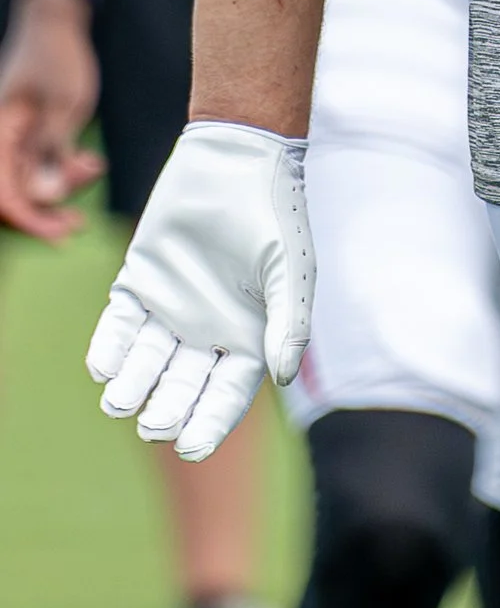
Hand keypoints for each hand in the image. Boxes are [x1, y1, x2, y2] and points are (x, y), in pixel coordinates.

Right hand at [0, 0, 103, 242]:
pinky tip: (90, 164)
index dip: (28, 219)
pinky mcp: (31, 137)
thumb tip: (48, 195)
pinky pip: (41, 167)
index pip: (4, 193)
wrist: (55, 24)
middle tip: (78, 220)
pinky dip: (64, 172)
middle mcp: (0, 141)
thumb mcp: (64, 104)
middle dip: (47, 209)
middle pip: (15, 194)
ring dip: (61, 187)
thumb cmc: (56, 57)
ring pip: (31, 183)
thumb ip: (54, 149)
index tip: (59, 234)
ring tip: (92, 168)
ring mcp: (14, 140)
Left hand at [87, 122, 315, 459]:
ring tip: (119, 403)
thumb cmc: (275, 214)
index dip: (209, 423)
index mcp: (249, 335)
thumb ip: (288, 323)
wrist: (236, 159)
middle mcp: (208, 329)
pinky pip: (120, 326)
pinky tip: (102, 368)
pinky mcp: (139, 282)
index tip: (190, 448)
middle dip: (166, 410)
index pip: (226, 393)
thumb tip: (284, 377)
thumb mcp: (290, 271)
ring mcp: (172, 308)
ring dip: (132, 386)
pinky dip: (109, 349)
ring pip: (146, 363)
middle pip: (183, 386)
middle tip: (151, 426)